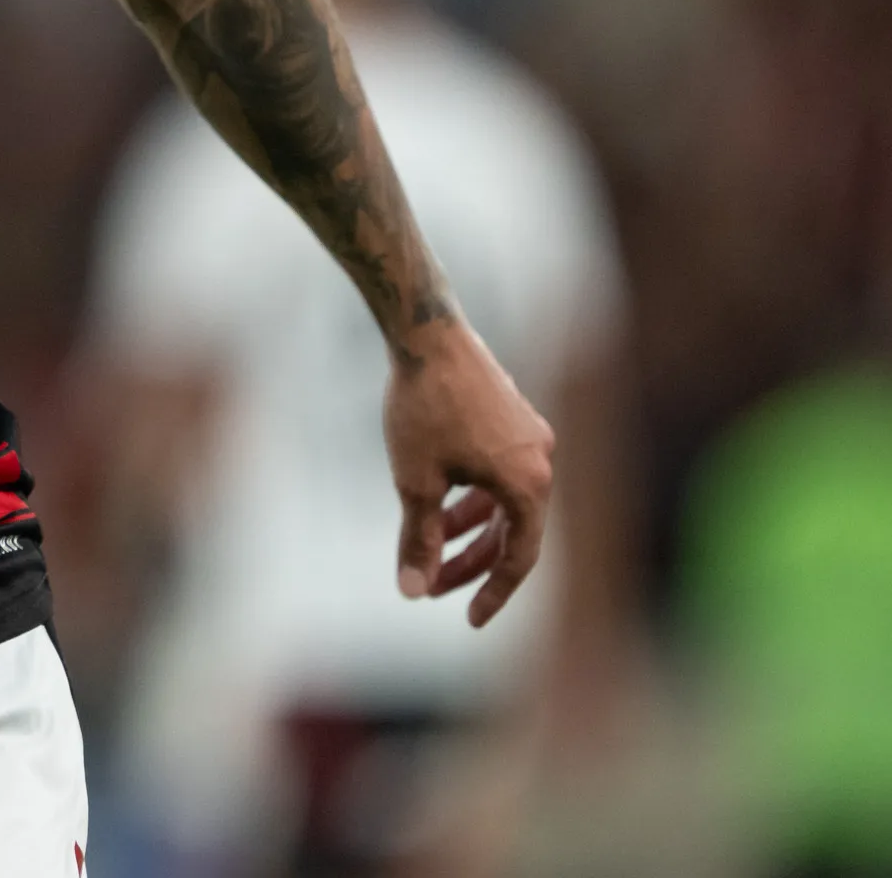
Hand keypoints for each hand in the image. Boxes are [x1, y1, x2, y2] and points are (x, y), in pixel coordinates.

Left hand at [384, 317, 555, 626]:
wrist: (426, 334)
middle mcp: (541, 462)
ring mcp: (531, 439)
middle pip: (511, 533)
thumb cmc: (421, 407)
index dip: (493, 593)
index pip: (519, 558)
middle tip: (432, 589)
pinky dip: (472, 497)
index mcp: (529, 484)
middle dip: (471, 564)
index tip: (470, 620)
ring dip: (469, 531)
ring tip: (429, 551)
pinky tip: (439, 506)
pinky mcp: (514, 419)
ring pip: (503, 503)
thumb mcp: (415, 482)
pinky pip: (500, 474)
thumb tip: (412, 592)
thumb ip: (419, 540)